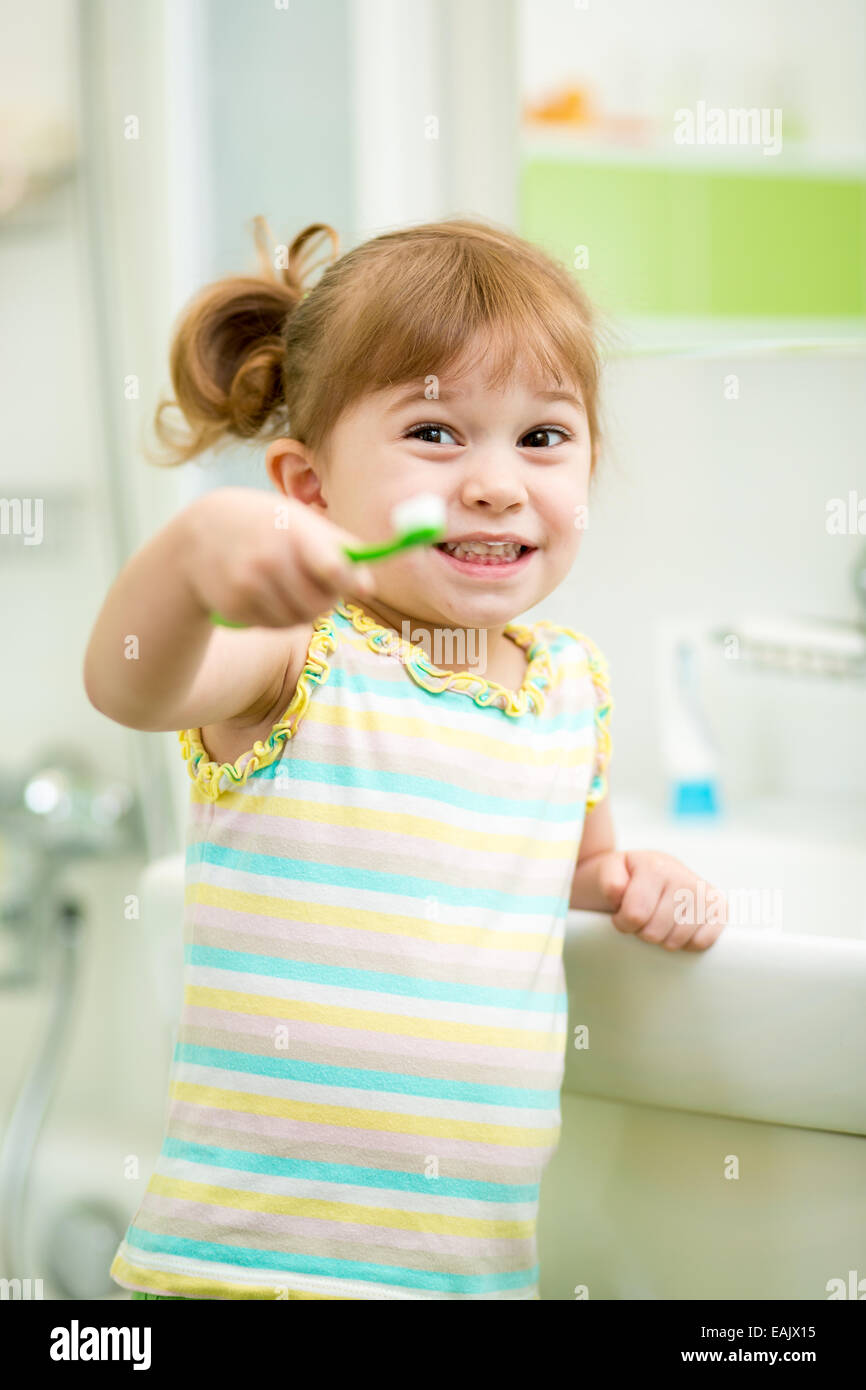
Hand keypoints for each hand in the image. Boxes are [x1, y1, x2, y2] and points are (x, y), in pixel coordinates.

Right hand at [180, 487, 375, 627]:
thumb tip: (367, 585)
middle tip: (319, 585)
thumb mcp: (299, 520)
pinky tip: (263, 593)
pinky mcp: (235, 606)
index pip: (332, 568)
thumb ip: (338, 548)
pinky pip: (275, 626)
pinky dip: (277, 616)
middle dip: (327, 600)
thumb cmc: (267, 526)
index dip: (351, 583)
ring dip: (302, 611)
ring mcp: (249, 585)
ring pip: (299, 620)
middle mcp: (270, 559)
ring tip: (287, 585)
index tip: (363, 589)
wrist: (201, 535)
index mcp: (294, 532)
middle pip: (321, 604)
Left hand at [600, 849, 726, 951]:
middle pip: (656, 932)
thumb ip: (608, 881)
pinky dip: (686, 943)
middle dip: (641, 931)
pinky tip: (675, 928)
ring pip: (677, 940)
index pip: (635, 916)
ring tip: (657, 921)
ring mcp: (705, 892)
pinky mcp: (719, 908)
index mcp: (656, 866)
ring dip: (661, 938)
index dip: (622, 923)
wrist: (643, 873)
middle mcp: (684, 877)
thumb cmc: (623, 877)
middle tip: (641, 917)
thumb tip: (619, 892)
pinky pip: (703, 942)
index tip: (620, 914)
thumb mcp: (606, 873)